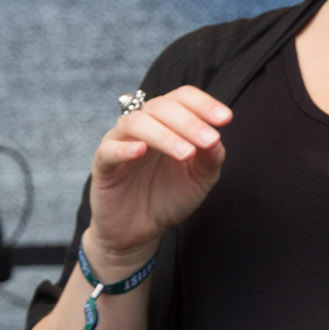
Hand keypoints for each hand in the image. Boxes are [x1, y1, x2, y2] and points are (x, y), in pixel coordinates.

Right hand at [86, 86, 231, 269]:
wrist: (140, 232)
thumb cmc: (170, 198)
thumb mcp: (200, 179)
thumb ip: (211, 157)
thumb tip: (217, 137)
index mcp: (168, 122)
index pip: (183, 97)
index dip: (204, 103)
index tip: (225, 119)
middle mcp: (144, 126)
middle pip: (161, 106)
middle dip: (189, 122)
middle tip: (209, 140)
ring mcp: (121, 142)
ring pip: (136, 123)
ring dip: (164, 135)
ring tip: (186, 153)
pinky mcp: (103, 165)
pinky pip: (109, 149)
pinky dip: (124, 148)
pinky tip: (141, 151)